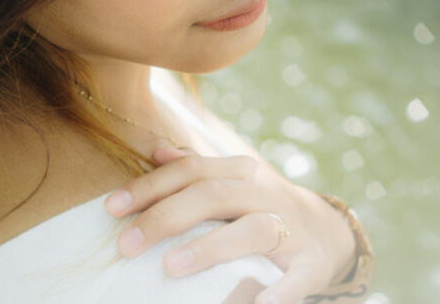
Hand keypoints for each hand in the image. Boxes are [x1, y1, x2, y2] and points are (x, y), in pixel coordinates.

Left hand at [103, 144, 358, 303]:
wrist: (329, 233)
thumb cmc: (263, 207)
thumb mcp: (234, 181)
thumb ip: (195, 168)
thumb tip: (156, 150)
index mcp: (241, 172)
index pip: (190, 171)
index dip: (149, 187)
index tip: (111, 208)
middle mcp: (265, 194)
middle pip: (212, 196)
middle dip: (165, 217)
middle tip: (125, 244)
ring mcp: (290, 229)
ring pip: (252, 230)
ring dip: (209, 248)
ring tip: (171, 266)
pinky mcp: (310, 265)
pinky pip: (296, 279)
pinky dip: (279, 292)